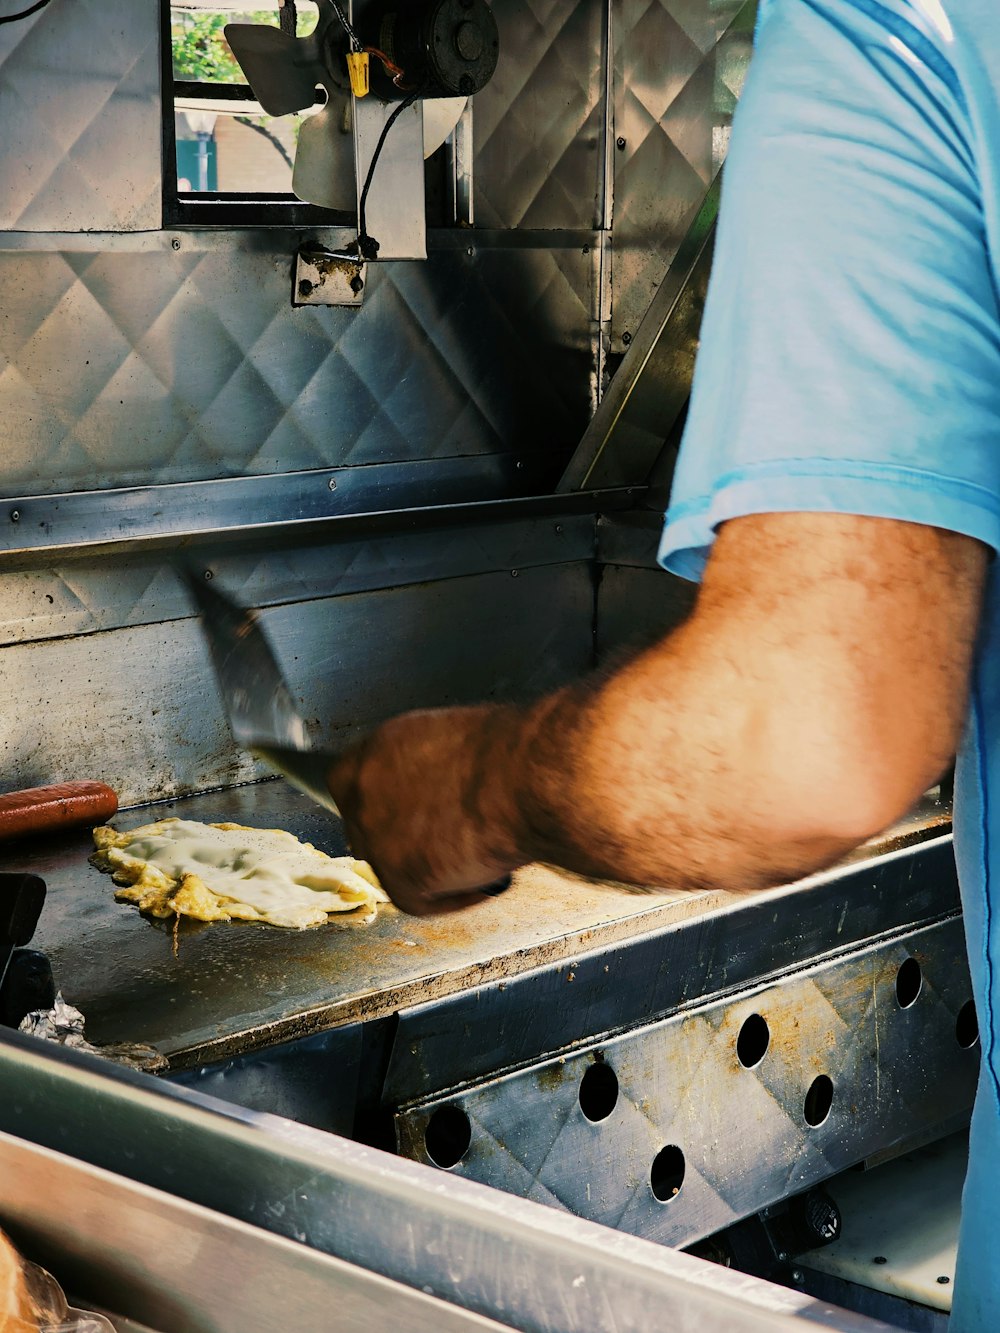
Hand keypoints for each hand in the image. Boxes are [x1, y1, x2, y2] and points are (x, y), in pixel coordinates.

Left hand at [327, 705, 525, 915]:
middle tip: (451, 838)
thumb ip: (425, 769)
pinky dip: (457, 897)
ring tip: (482, 854)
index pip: (360, 784)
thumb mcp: (452, 743)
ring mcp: (375, 835)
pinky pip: (420, 901)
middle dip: (407, 838)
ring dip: (432, 867)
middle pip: (371, 828)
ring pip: (395, 866)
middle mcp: (363, 789)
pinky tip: (491, 876)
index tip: (417, 813)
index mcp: (377, 748)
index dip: (393, 803)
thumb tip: (434, 790)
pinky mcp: (398, 878)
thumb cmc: (512, 752)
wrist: (532, 774)